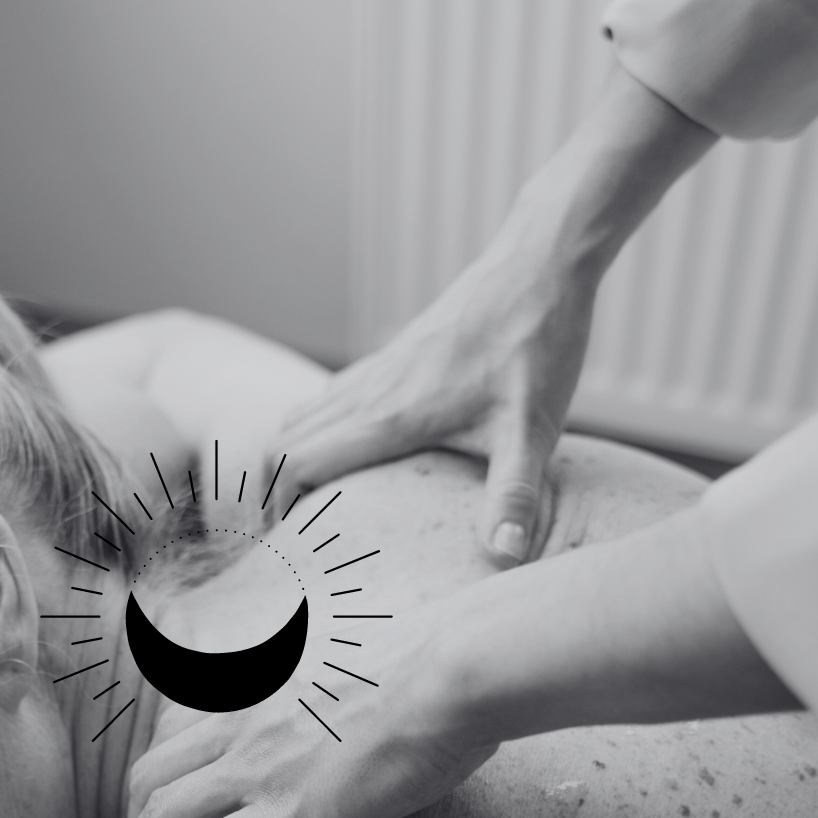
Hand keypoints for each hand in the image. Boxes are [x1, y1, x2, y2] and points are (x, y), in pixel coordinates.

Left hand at [122, 603, 497, 817]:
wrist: (449, 678)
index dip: (160, 766)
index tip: (155, 796)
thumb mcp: (366, 674)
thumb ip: (342, 698)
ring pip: (163, 811)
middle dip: (135, 815)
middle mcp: (246, 728)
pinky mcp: (286, 814)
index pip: (181, 725)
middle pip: (155, 770)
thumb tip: (367, 711)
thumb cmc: (432, 673)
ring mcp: (260, 770)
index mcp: (265, 695)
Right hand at [271, 71, 715, 563]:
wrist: (542, 261)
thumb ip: (515, 494)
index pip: (299, 462)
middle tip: (288, 537)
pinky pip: (336, 395)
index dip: (279, 506)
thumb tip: (507, 556)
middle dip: (274, 488)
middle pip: (288, 439)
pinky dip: (322, 428)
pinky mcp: (399, 354)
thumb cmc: (538, 340)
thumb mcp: (534, 427)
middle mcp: (373, 389)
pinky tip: (353, 452)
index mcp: (391, 414)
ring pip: (308, 414)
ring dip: (295, 456)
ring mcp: (382, 367)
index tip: (284, 548)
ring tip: (309, 504)